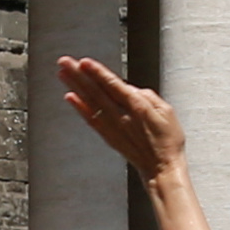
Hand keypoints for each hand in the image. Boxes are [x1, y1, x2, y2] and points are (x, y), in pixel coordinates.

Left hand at [52, 55, 183, 178]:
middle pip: (97, 91)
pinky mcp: (108, 136)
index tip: (84, 62)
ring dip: (75, 87)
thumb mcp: (167, 111)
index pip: (113, 85)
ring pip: (90, 103)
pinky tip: (69, 97)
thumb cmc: (168, 140)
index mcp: (137, 107)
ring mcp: (113, 127)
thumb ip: (147, 96)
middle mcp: (122, 116)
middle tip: (64, 61)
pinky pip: (91, 119)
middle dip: (79, 75)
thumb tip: (130, 88)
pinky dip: (79, 108)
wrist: (162, 168)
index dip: (98, 73)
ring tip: (62, 74)